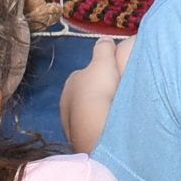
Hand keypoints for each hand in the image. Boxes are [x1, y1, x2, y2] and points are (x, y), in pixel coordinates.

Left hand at [62, 34, 134, 153]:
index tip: (111, 76)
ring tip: (115, 113)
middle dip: (95, 95)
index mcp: (71, 83)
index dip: (96, 74)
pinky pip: (91, 129)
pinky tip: (111, 128)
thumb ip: (103, 48)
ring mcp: (70, 124)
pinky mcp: (78, 141)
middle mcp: (65, 103)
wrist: (95, 127)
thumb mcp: (104, 61)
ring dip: (97, 113)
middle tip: (115, 95)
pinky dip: (98, 127)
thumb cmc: (99, 90)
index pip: (82, 75)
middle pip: (83, 95)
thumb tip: (104, 39)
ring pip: (86, 114)